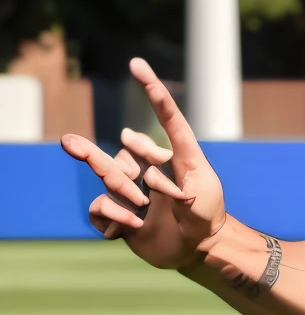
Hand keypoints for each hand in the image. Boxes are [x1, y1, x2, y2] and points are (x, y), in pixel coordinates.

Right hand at [59, 57, 226, 269]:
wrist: (198, 249)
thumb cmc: (207, 216)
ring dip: (122, 192)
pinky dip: (111, 215)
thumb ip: (177, 176)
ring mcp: (132, 189)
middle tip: (87, 156)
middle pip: (121, 151)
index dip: (152, 90)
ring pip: (108, 177)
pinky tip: (130, 226)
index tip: (137, 65)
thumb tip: (144, 170)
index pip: (166, 118)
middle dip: (101, 155)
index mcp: (176, 156)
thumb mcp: (202, 191)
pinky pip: (99, 206)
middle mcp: (150, 167)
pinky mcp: (119, 212)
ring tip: (142, 208)